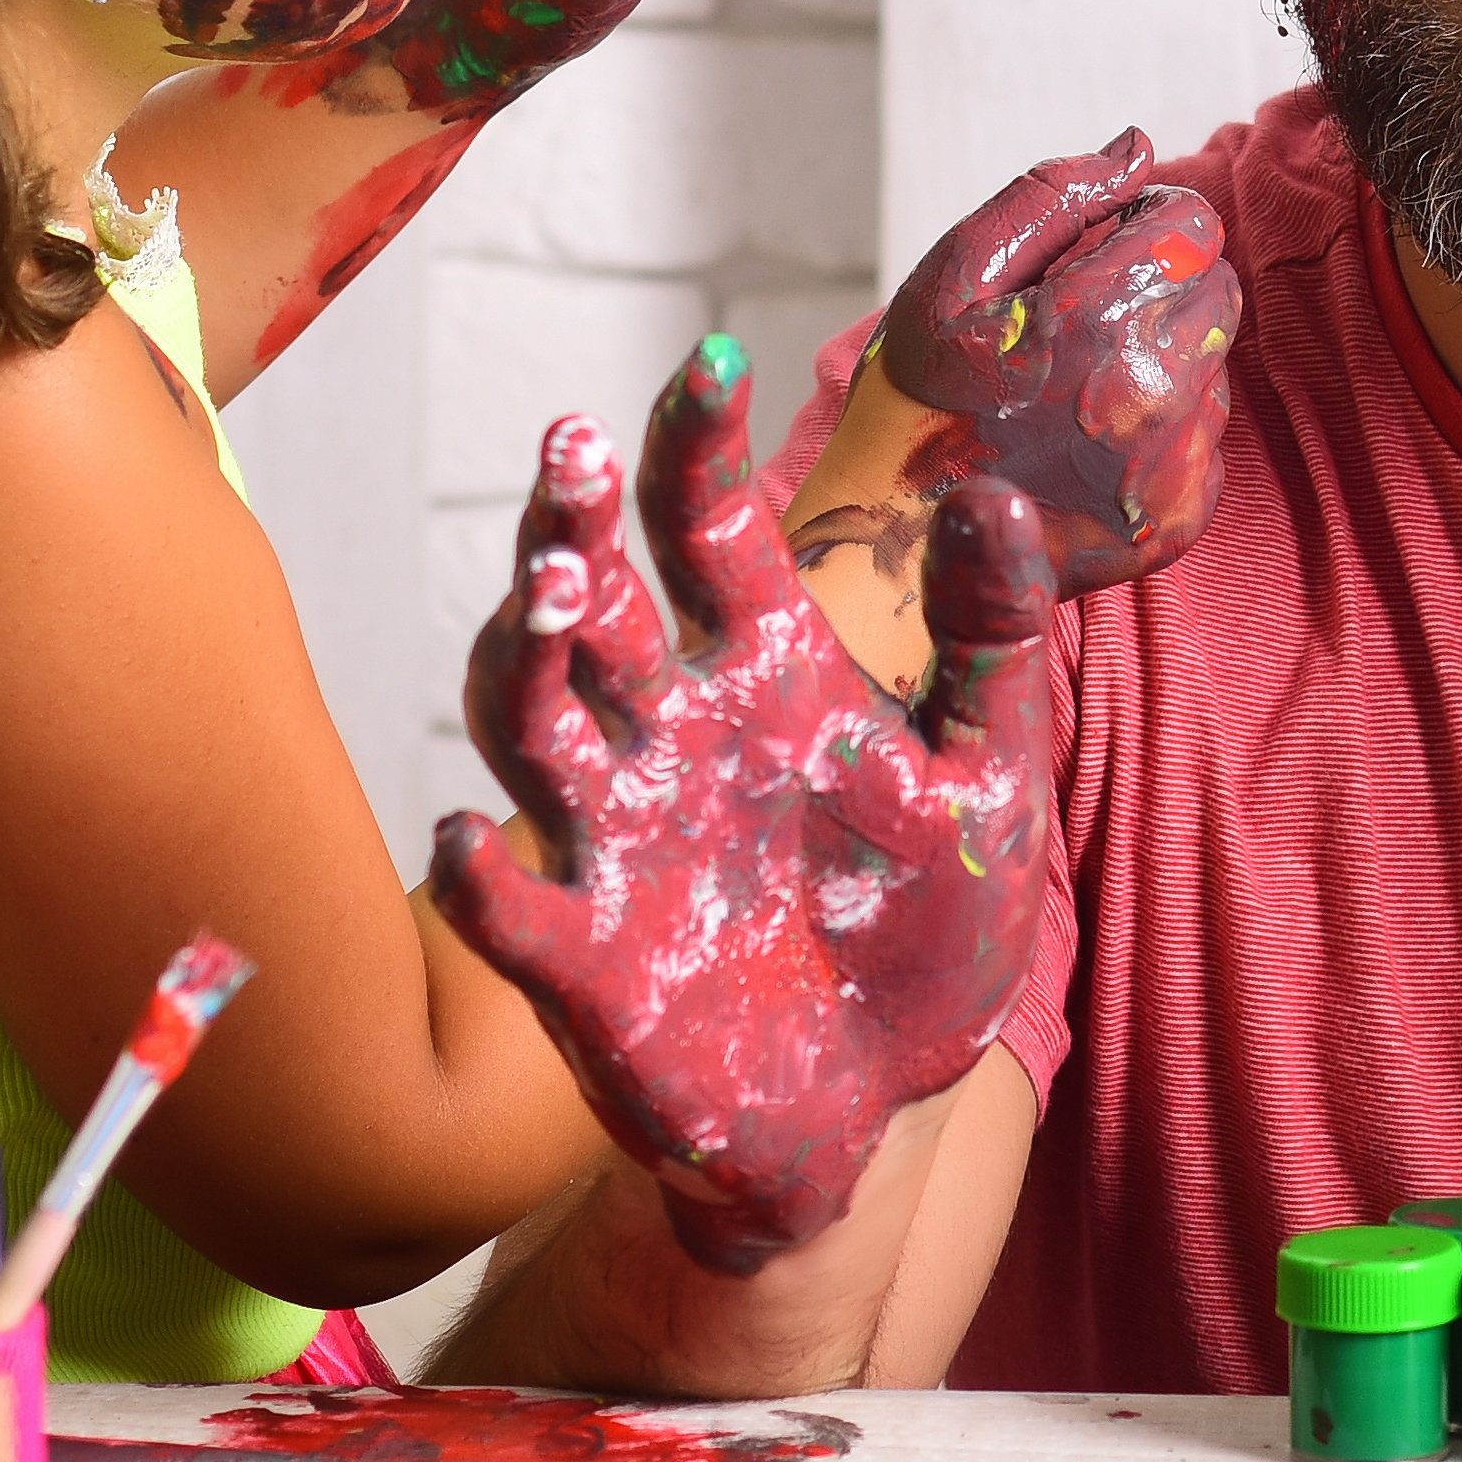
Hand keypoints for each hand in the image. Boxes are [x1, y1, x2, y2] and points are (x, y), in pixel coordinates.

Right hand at [433, 335, 1060, 1271]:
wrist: (878, 1097)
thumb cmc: (926, 923)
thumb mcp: (997, 776)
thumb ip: (996, 643)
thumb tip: (995, 492)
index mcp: (764, 671)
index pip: (707, 528)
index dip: (696, 444)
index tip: (714, 364)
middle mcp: (669, 735)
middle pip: (593, 607)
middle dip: (570, 529)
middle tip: (571, 454)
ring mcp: (614, 840)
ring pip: (528, 723)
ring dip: (521, 660)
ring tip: (549, 599)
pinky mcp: (584, 961)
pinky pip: (512, 910)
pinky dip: (480, 879)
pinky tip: (465, 836)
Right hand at [871, 133, 1241, 597]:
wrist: (902, 541)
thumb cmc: (920, 394)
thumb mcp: (953, 276)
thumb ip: (1051, 197)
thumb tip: (1137, 147)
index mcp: (1098, 319)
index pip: (1192, 224)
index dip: (1147, 219)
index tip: (1102, 244)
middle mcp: (1154, 393)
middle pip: (1216, 287)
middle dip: (1163, 282)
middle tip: (1084, 316)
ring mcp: (1175, 462)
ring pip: (1215, 360)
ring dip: (1165, 353)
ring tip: (1078, 385)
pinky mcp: (1184, 514)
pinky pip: (1208, 435)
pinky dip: (1165, 427)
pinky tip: (1091, 440)